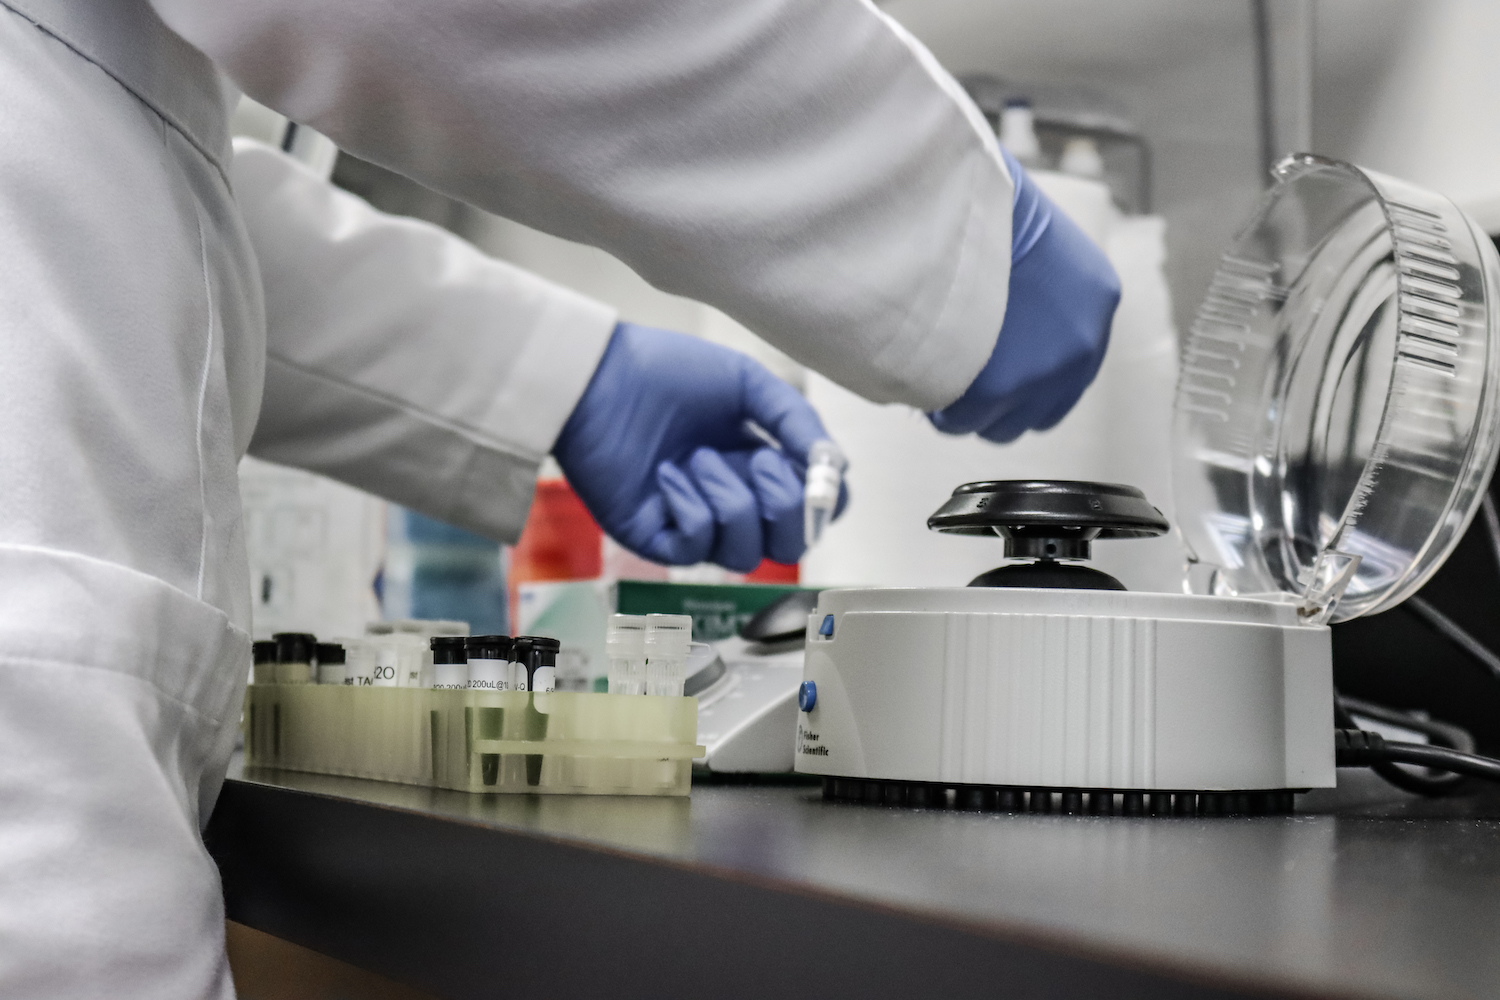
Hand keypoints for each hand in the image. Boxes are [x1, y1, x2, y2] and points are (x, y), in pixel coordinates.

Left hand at [553, 322, 843, 570]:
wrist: (599, 376)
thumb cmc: (667, 372)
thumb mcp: (747, 383)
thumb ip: (795, 421)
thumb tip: (835, 465)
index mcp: (759, 463)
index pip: (813, 508)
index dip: (825, 502)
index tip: (819, 475)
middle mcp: (733, 498)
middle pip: (789, 546)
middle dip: (787, 510)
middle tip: (759, 464)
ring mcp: (695, 521)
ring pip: (745, 555)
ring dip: (731, 503)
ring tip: (697, 458)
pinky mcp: (656, 536)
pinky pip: (695, 548)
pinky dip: (691, 509)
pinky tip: (667, 474)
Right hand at [928, 147, 1119, 442]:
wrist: (962, 208)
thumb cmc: (985, 209)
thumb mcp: (1041, 242)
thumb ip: (1043, 288)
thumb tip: (1012, 322)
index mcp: (1098, 301)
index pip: (1072, 371)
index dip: (1029, 378)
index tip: (996, 370)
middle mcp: (1082, 347)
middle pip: (1040, 411)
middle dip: (1001, 403)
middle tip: (964, 380)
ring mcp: (1043, 373)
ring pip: (1002, 426)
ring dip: (971, 411)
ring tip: (940, 381)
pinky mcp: (999, 391)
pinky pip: (961, 422)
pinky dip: (940, 411)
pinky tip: (923, 383)